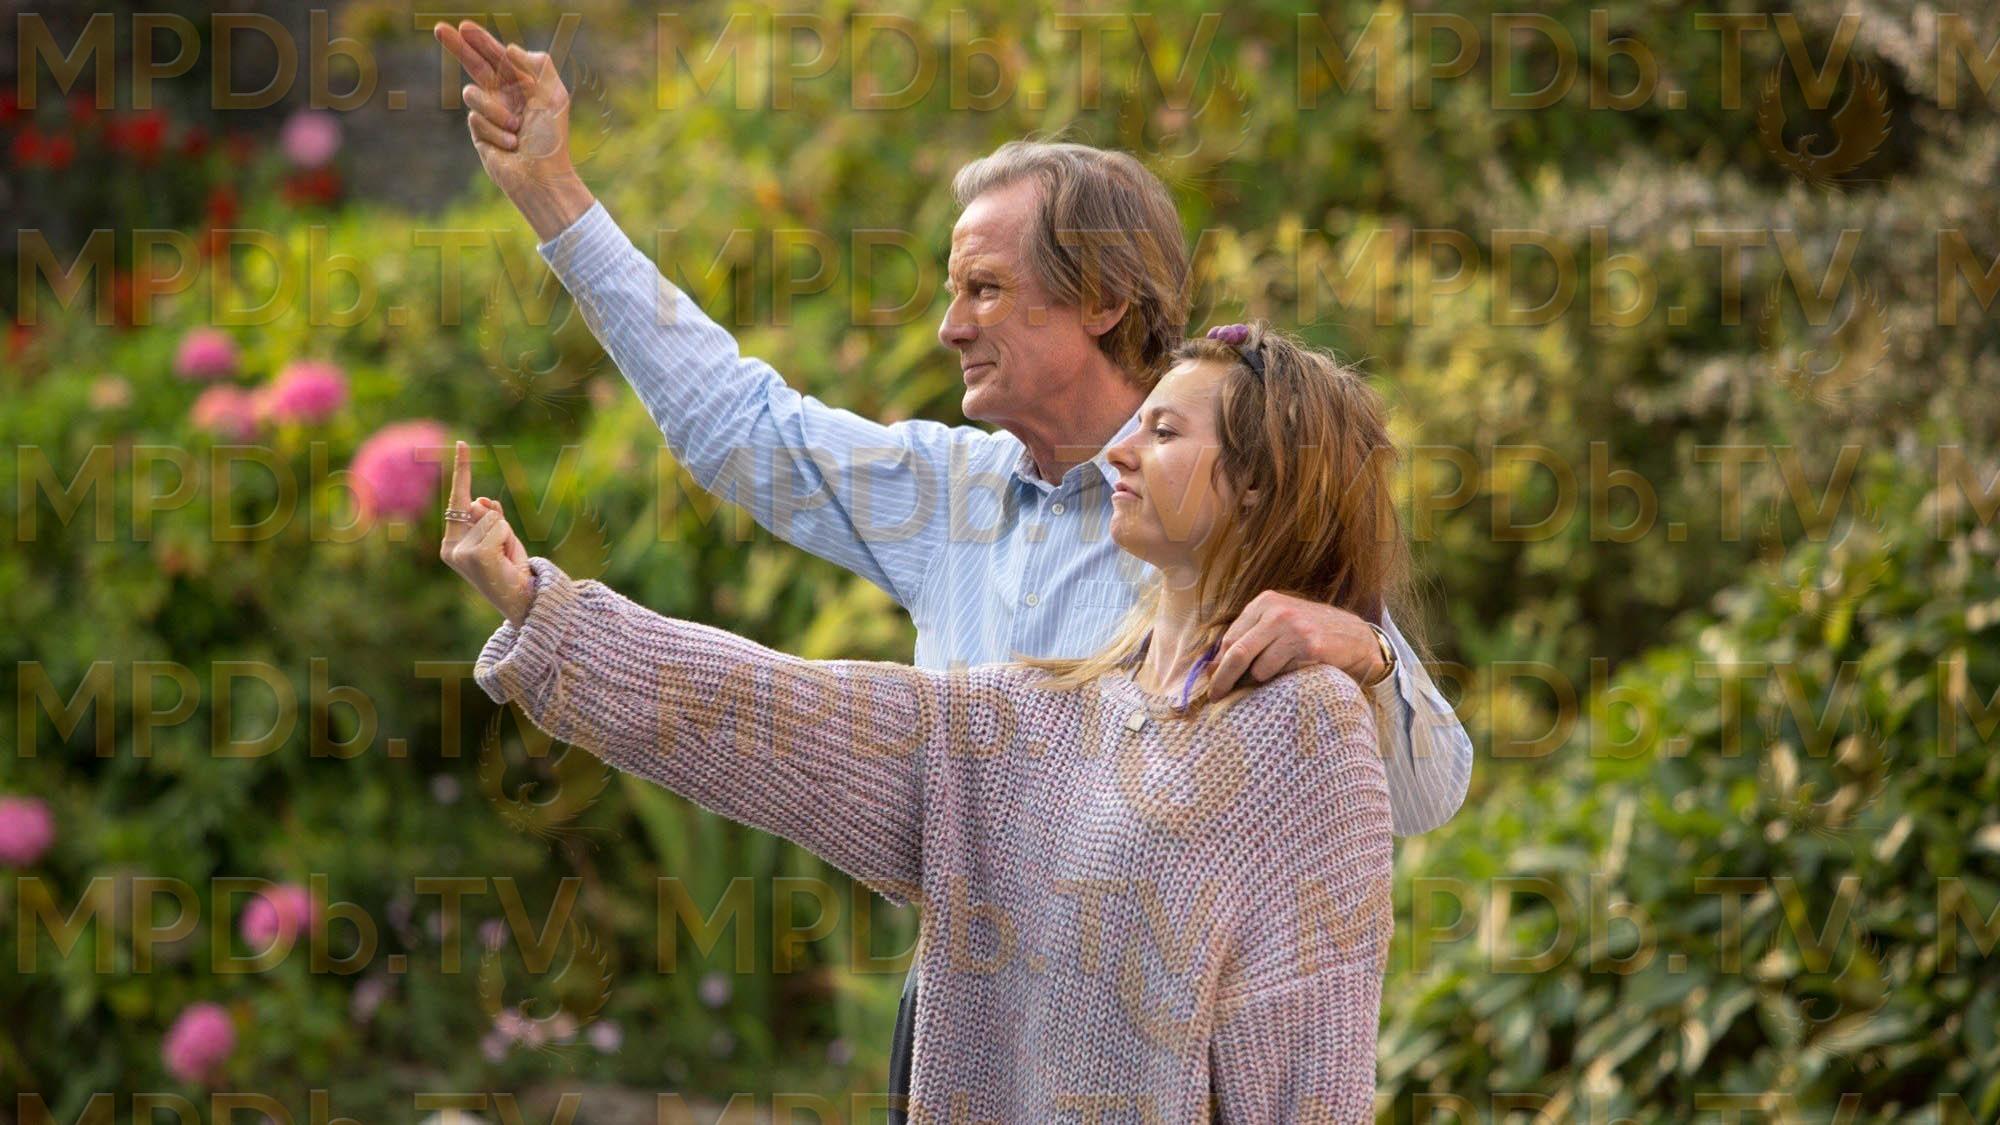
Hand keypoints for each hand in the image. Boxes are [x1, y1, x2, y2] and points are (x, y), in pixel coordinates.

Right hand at [434, 20, 594, 239]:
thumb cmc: (551, 138)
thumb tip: (509, 49)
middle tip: (439, 29)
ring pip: (472, 94)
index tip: (464, 27)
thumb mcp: (553, 96)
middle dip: (458, 47)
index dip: (480, 41)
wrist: (542, 176)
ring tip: (516, 129)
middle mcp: (504, 95)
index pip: (497, 56)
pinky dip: (494, 131)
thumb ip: (537, 66)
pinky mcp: (480, 132)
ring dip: (495, 111)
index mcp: (523, 84)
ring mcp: (489, 113)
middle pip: (474, 64)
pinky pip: (475, 120)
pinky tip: (509, 145)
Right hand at [440, 440, 533, 627]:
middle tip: (503, 553)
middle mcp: (450, 547)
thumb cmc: (509, 569)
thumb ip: (489, 516)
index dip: (462, 470)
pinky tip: (504, 560)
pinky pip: (498, 527)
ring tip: (505, 558)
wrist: (520, 600)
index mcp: (451, 543)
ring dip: (505, 533)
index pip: (457, 500)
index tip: (463, 443)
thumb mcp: (500, 537)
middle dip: (499, 523)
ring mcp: (459, 553)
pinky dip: (507, 539)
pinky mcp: (473, 556)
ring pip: (492, 518)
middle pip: (480, 508)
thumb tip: (481, 500)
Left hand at [1207, 592, 1387, 696]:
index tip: (1213, 683)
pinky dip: (1281, 681)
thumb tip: (1211, 668)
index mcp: (1265, 602)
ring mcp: (1293, 628)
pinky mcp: (1309, 647)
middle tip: (1216, 697)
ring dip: (1262, 682)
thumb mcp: (1278, 625)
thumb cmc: (1312, 634)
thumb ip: (1249, 638)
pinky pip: (1281, 675)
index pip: (1229, 639)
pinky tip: (1295, 674)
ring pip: (1258, 669)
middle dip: (1223, 679)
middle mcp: (1277, 611)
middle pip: (1236, 652)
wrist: (1358, 639)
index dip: (1218, 665)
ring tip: (1277, 677)